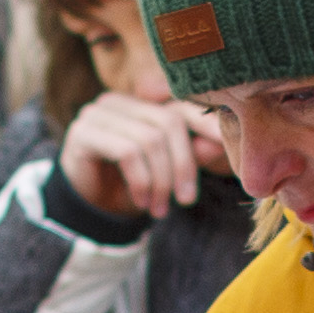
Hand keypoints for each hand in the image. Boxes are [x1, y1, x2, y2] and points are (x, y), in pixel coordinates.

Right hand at [60, 90, 225, 223]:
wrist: (87, 210)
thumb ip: (190, 154)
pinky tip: (142, 201)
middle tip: (185, 200)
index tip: (230, 150)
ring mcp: (98, 113)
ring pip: (149, 139)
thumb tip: (220, 143)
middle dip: (182, 166)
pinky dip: (141, 181)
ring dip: (160, 181)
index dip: (207, 126)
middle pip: (167, 123)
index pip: (180, 108)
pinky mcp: (84, 132)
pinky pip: (127, 151)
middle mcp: (118, 101)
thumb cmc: (129, 187)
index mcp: (141, 104)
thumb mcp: (166, 171)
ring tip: (160, 208)